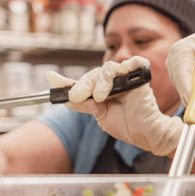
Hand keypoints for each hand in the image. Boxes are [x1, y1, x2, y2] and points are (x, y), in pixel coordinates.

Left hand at [47, 57, 182, 155]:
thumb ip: (84, 104)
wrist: (144, 133)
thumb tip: (65, 97)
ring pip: (107, 68)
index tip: (50, 77)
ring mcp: (126, 78)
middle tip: (76, 96)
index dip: (66, 80)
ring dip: (100, 82)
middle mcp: (113, 82)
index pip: (83, 81)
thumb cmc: (126, 125)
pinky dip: (123, 69)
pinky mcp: (139, 76)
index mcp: (102, 90)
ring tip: (100, 97)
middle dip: (82, 85)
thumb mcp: (99, 115)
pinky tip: (116, 85)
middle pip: (93, 74)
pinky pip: (133, 62)